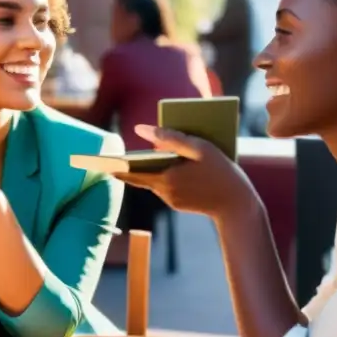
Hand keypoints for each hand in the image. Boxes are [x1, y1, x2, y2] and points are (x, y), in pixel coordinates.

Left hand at [114, 124, 256, 215]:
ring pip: (153, 179)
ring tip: (147, 153)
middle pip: (139, 175)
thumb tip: (141, 129)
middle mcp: (163, 191)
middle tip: (112, 158)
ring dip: (151, 168)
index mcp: (165, 178)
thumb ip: (170, 137)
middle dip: (128, 165)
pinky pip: (165, 185)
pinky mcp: (177, 203)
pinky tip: (173, 164)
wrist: (239, 207)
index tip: (97, 161)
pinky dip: (165, 174)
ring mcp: (170, 200)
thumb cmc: (223, 173)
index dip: (114, 165)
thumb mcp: (200, 148)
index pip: (130, 171)